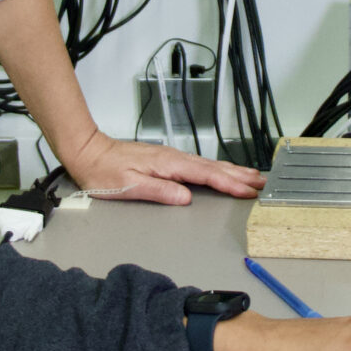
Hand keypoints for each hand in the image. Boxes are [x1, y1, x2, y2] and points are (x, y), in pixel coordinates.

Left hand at [61, 128, 262, 206]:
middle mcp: (173, 158)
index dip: (229, 184)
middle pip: (213, 168)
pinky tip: (221, 173)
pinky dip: (216, 169)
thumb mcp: (129, 185)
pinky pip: (199, 165)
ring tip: (251, 177)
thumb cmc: (103, 171)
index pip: (206, 176)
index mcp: (168, 164)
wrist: (88, 153)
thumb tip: (185, 197)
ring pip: (208, 165)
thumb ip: (159, 191)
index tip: (248, 191)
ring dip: (232, 171)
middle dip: (239, 175)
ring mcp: (171, 157)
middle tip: (262, 183)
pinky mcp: (167, 160)